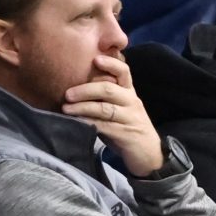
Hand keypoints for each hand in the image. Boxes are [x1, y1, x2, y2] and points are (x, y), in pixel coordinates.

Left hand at [61, 51, 165, 176]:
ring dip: (83, 107)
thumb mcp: (119, 109)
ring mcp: (130, 118)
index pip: (124, 71)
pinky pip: (105, 126)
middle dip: (86, 90)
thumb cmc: (128, 129)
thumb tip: (75, 89)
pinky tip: (77, 122)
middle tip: (67, 93)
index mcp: (129, 92)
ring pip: (105, 108)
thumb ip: (104, 98)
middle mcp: (131, 102)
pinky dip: (88, 123)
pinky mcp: (127, 134)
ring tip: (66, 108)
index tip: (95, 59)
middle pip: (109, 89)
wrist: (150, 155)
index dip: (111, 63)